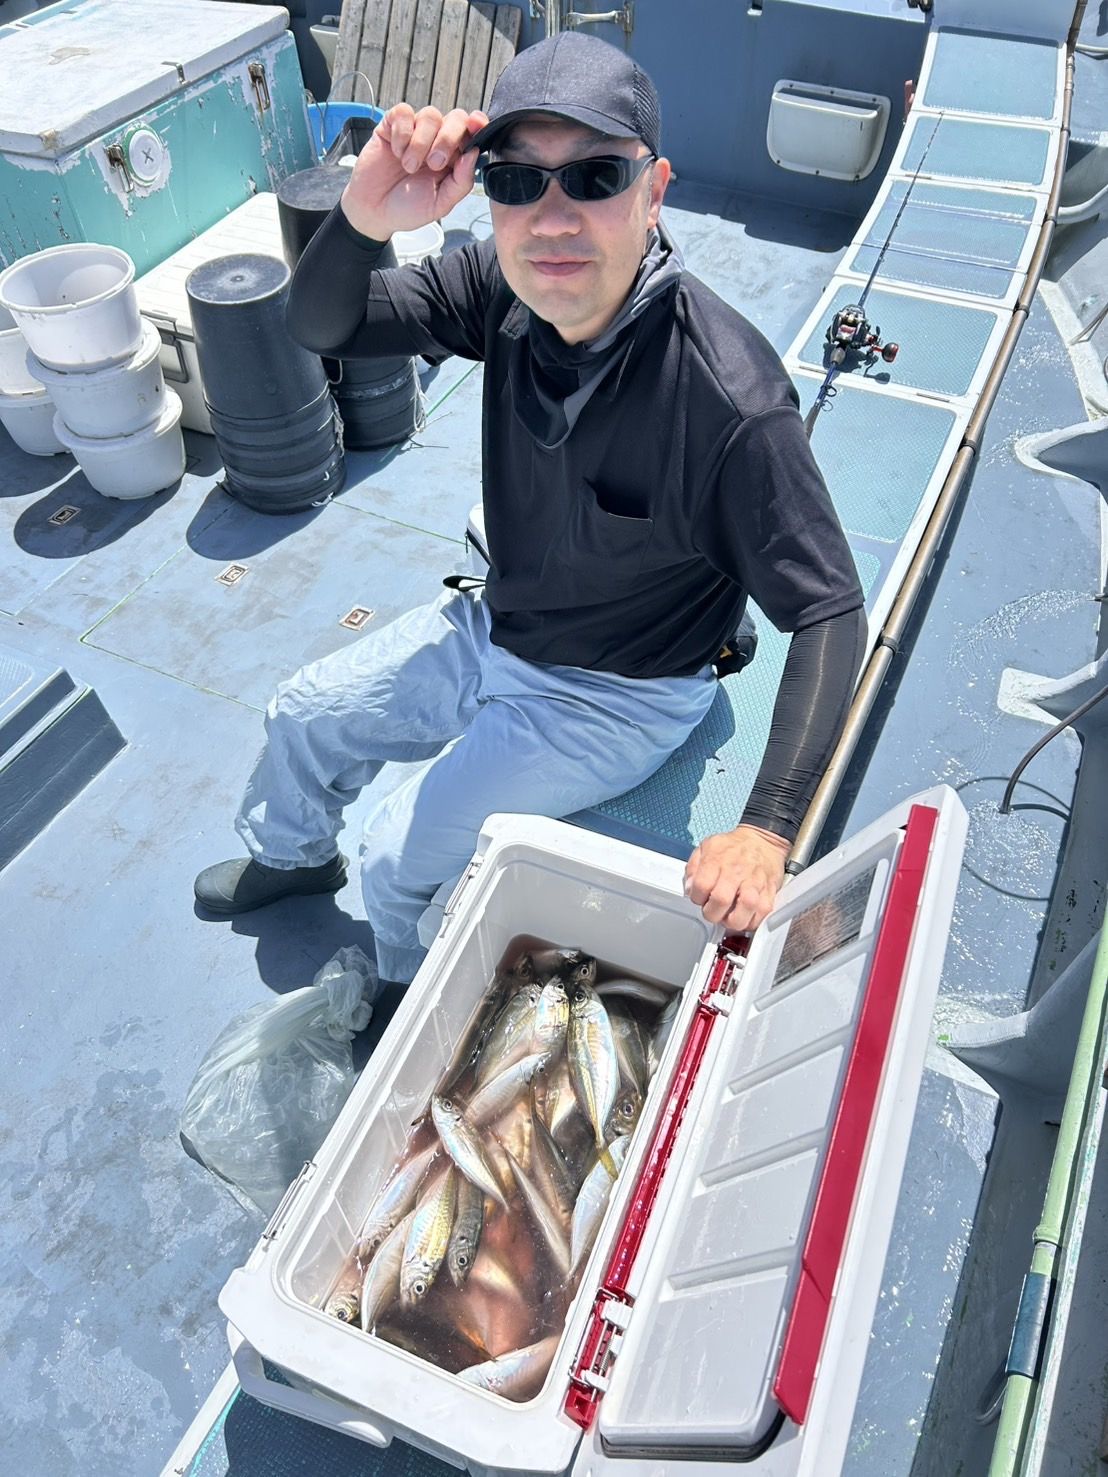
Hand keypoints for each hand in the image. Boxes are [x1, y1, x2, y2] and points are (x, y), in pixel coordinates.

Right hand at [340, 104, 488, 240]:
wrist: (374, 211)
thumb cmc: (408, 208)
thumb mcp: (440, 203)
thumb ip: (461, 182)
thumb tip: (474, 154)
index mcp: (454, 158)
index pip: (473, 133)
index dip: (478, 125)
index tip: (477, 125)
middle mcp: (438, 140)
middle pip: (456, 118)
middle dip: (448, 139)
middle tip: (434, 164)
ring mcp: (415, 130)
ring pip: (430, 115)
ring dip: (421, 142)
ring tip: (409, 166)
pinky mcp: (392, 124)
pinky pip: (403, 112)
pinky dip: (402, 132)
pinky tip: (396, 151)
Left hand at [684, 825, 789, 932]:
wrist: (762, 841)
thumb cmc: (733, 847)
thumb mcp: (706, 847)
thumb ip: (693, 868)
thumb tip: (689, 888)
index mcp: (717, 859)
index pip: (701, 886)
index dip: (696, 898)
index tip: (700, 898)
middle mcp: (736, 871)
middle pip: (721, 900)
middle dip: (712, 913)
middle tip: (713, 911)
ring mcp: (754, 882)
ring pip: (745, 908)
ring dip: (733, 921)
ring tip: (728, 917)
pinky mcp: (769, 891)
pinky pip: (761, 914)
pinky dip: (751, 922)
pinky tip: (743, 917)